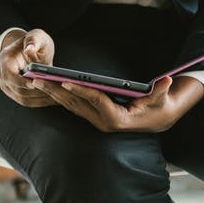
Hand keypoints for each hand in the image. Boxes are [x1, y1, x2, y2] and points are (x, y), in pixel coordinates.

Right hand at [0, 27, 55, 107]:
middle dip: (36, 92)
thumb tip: (29, 48)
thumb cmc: (34, 42)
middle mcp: (3, 75)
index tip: (35, 82)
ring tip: (57, 97)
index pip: (9, 75)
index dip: (21, 81)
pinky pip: (28, 101)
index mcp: (5, 60)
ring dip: (41, 100)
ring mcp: (8, 86)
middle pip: (17, 90)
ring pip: (23, 99)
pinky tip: (54, 99)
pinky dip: (41, 102)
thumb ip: (33, 40)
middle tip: (53, 91)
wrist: (29, 49)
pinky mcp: (17, 93)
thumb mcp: (36, 36)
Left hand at [27, 73, 203, 132]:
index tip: (64, 81)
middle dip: (55, 91)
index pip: (95, 101)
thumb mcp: (161, 98)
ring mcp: (96, 121)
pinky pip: (72, 106)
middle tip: (37, 80)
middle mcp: (103, 122)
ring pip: (70, 106)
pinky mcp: (93, 117)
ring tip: (35, 81)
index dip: (80, 90)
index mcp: (117, 119)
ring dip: (51, 93)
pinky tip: (46, 87)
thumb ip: (162, 90)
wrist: (157, 120)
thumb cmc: (159, 107)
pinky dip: (59, 96)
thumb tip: (167, 80)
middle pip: (75, 104)